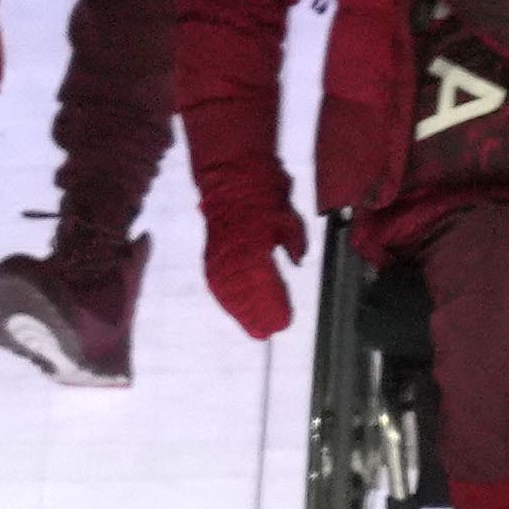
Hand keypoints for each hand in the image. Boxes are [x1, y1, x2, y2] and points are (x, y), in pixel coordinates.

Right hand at [195, 186, 298, 341]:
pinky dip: (226, 299)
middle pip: (244, 294)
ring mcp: (219, 255)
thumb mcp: (286, 215)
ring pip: (228, 292)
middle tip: (268, 333)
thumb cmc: (263, 192)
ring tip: (253, 329)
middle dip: (257, 315)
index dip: (272, 305)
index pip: (263, 283)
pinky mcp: (211, 254)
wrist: (231, 176)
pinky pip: (217, 282)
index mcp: (253, 244)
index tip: (282, 322)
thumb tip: (296, 260)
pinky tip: (234, 309)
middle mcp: (233, 254)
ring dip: (240, 312)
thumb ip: (294, 240)